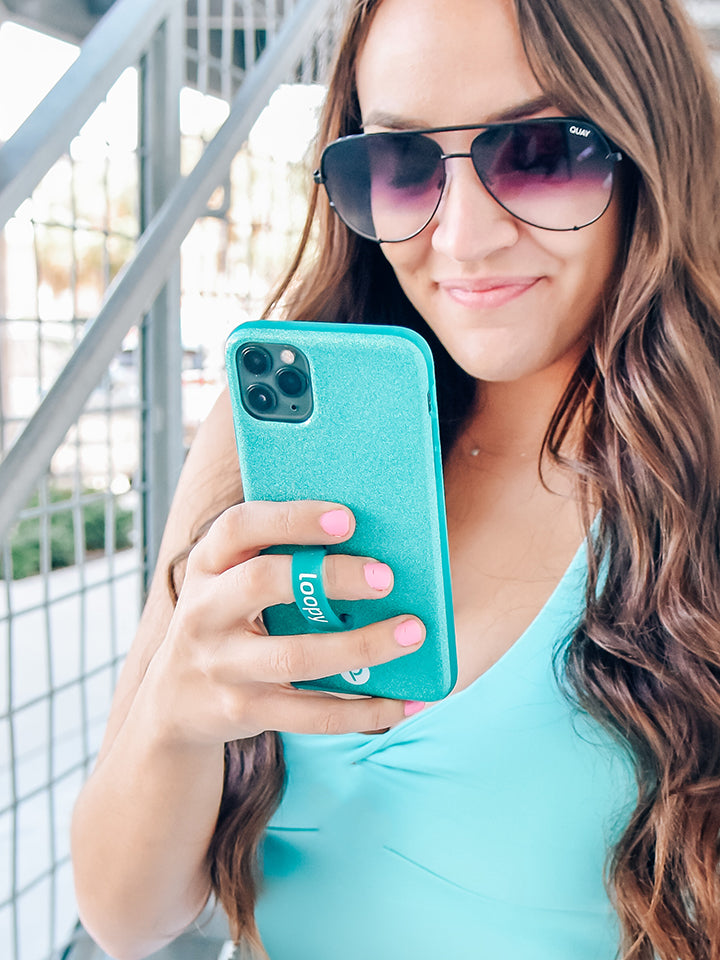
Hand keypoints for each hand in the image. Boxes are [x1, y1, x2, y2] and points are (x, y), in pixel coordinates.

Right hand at [143, 500, 425, 745]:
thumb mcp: (228, 580)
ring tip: (412, 632)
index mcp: (208, 566)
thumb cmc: (227, 619)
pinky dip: (365, 710)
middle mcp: (205, 612)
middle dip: (330, 577)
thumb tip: (369, 532)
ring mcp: (222, 666)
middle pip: (264, 583)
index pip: (238, 527)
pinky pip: (313, 715)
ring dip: (360, 646)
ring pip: (295, 657)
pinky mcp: (244, 711)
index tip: (347, 518)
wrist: (175, 702)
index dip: (291, 518)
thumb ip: (273, 555)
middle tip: (386, 576)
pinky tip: (408, 702)